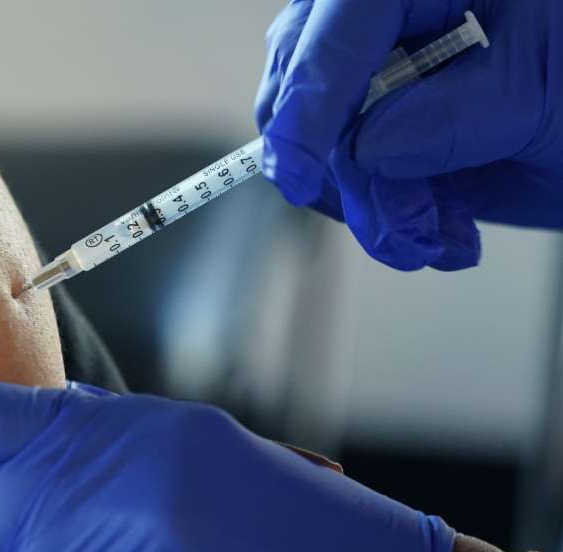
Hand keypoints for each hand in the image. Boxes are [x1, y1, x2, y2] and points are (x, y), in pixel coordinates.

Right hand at [256, 0, 562, 270]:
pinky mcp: (400, 127)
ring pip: (323, 137)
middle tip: (393, 228)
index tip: (300, 171)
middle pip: (310, 77)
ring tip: (435, 242)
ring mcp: (398, 72)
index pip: (346, 16)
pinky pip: (353, 176)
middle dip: (345, 168)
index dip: (312, 91)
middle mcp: (409, 14)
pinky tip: (441, 235)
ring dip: (373, 207)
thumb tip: (368, 148)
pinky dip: (390, 218)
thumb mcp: (547, 98)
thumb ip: (454, 116)